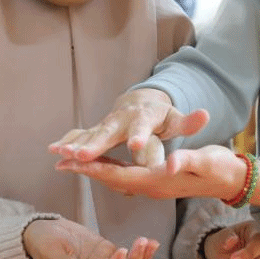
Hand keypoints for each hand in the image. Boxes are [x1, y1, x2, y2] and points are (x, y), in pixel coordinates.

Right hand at [23, 218, 159, 258]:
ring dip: (141, 258)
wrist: (39, 232)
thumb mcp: (51, 253)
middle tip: (142, 244)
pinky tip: (150, 241)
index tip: (122, 250)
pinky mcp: (105, 252)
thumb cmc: (41, 244)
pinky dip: (139, 251)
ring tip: (151, 243)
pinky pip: (126, 255)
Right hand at [49, 88, 209, 161]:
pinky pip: (80, 137)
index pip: (143, 127)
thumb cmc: (161, 117)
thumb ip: (189, 122)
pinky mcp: (97, 130)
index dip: (140, 136)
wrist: (141, 103)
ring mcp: (107, 123)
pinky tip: (53, 151)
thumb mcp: (177, 119)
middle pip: (109, 131)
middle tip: (83, 155)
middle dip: (96, 143)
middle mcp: (122, 119)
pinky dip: (67, 142)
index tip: (135, 144)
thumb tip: (206, 115)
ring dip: (75, 144)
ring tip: (61, 154)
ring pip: (90, 134)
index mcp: (144, 117)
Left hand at [56, 145, 244, 200]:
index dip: (94, 169)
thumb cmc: (221, 168)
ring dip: (94, 170)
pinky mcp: (156, 179)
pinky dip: (109, 168)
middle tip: (59, 161)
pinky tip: (101, 163)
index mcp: (157, 181)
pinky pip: (126, 175)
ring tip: (71, 162)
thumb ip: (185, 161)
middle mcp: (151, 186)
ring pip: (116, 178)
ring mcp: (153, 184)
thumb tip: (167, 163)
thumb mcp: (205, 161)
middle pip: (111, 179)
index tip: (71, 162)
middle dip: (86, 170)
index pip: (118, 176)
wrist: (233, 179)